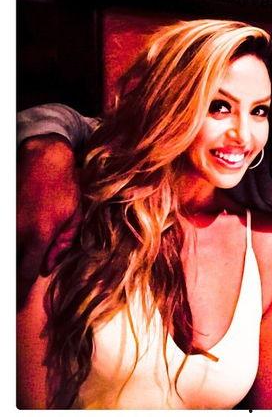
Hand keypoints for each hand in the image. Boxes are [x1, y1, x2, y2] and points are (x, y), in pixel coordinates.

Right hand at [17, 134, 81, 307]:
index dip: (19, 293)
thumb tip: (47, 269)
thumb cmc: (66, 186)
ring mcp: (4, 221)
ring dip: (9, 263)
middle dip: (10, 282)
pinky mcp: (0, 211)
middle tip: (12, 299)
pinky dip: (7, 247)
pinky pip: (1, 235)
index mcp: (38, 236)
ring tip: (17, 267)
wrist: (45, 156)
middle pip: (7, 267)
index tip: (16, 306)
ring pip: (4, 254)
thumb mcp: (74, 217)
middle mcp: (15, 231)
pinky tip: (14, 249)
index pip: (24, 275)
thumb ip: (62, 246)